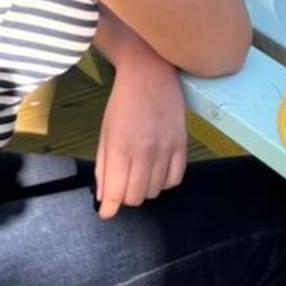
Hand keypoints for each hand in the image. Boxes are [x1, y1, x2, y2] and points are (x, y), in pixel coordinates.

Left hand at [94, 47, 187, 218]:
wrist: (150, 72)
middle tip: (122, 186)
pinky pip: (175, 179)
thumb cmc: (122, 102)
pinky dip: (164, 182)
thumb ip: (104, 167)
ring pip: (155, 190)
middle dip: (125, 197)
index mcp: (121, 146)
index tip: (106, 213)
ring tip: (138, 173)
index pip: (116, 193)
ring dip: (144, 189)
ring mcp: (166, 147)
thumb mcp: (105, 133)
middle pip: (136, 196)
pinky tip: (156, 171)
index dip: (109, 208)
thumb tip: (104, 198)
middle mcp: (145, 150)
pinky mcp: (182, 144)